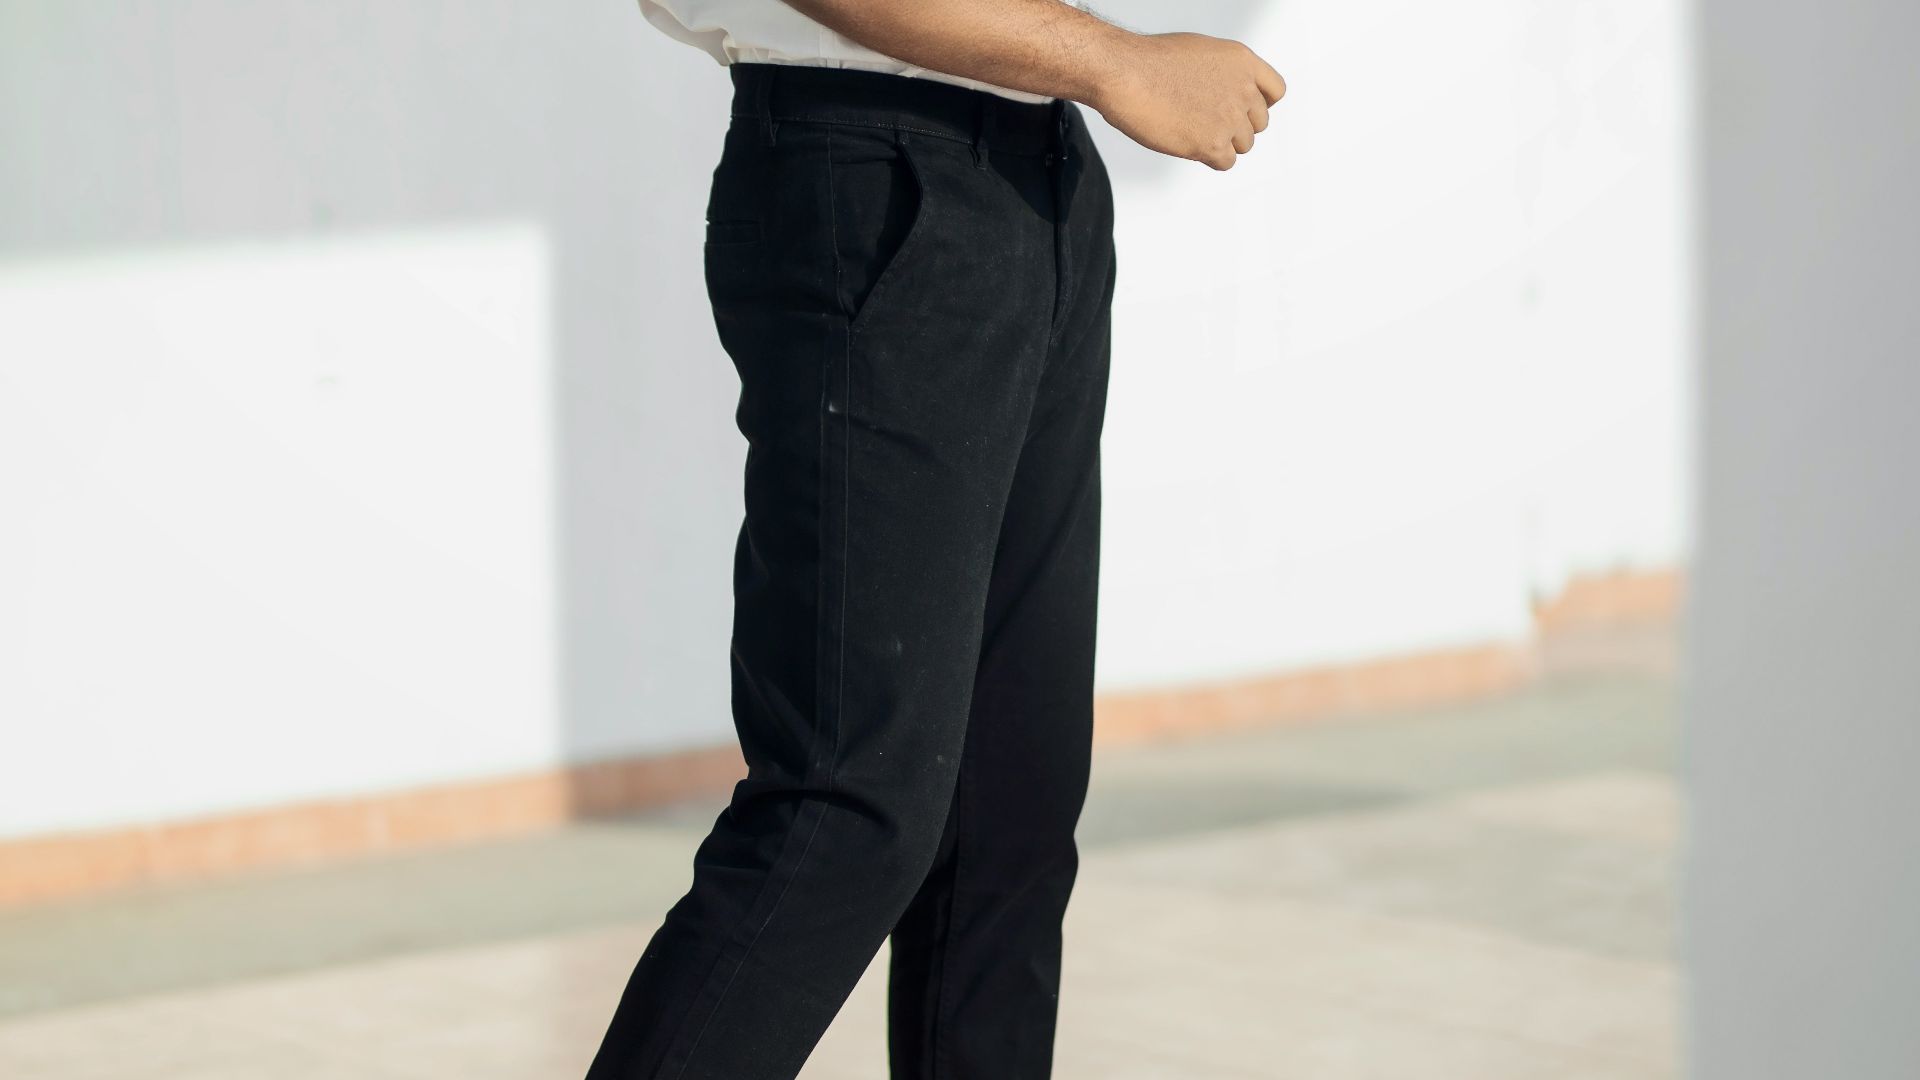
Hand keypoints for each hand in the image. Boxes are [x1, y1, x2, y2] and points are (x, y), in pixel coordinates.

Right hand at [1092, 32, 1285, 170]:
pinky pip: (1226, 163)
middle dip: (1236, 125)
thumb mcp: (1200, 52)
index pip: (1275, 92)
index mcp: (1243, 61)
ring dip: (1221, 143)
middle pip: (1258, 123)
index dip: (1258, 105)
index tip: (1243, 111)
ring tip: (1191, 130)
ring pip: (1243, 145)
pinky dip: (1209, 158)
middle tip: (1206, 122)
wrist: (1124, 73)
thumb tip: (1223, 94)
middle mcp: (1243, 89)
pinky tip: (1188, 143)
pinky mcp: (1213, 144)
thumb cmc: (1149, 61)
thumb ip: (1223, 74)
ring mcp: (1230, 118)